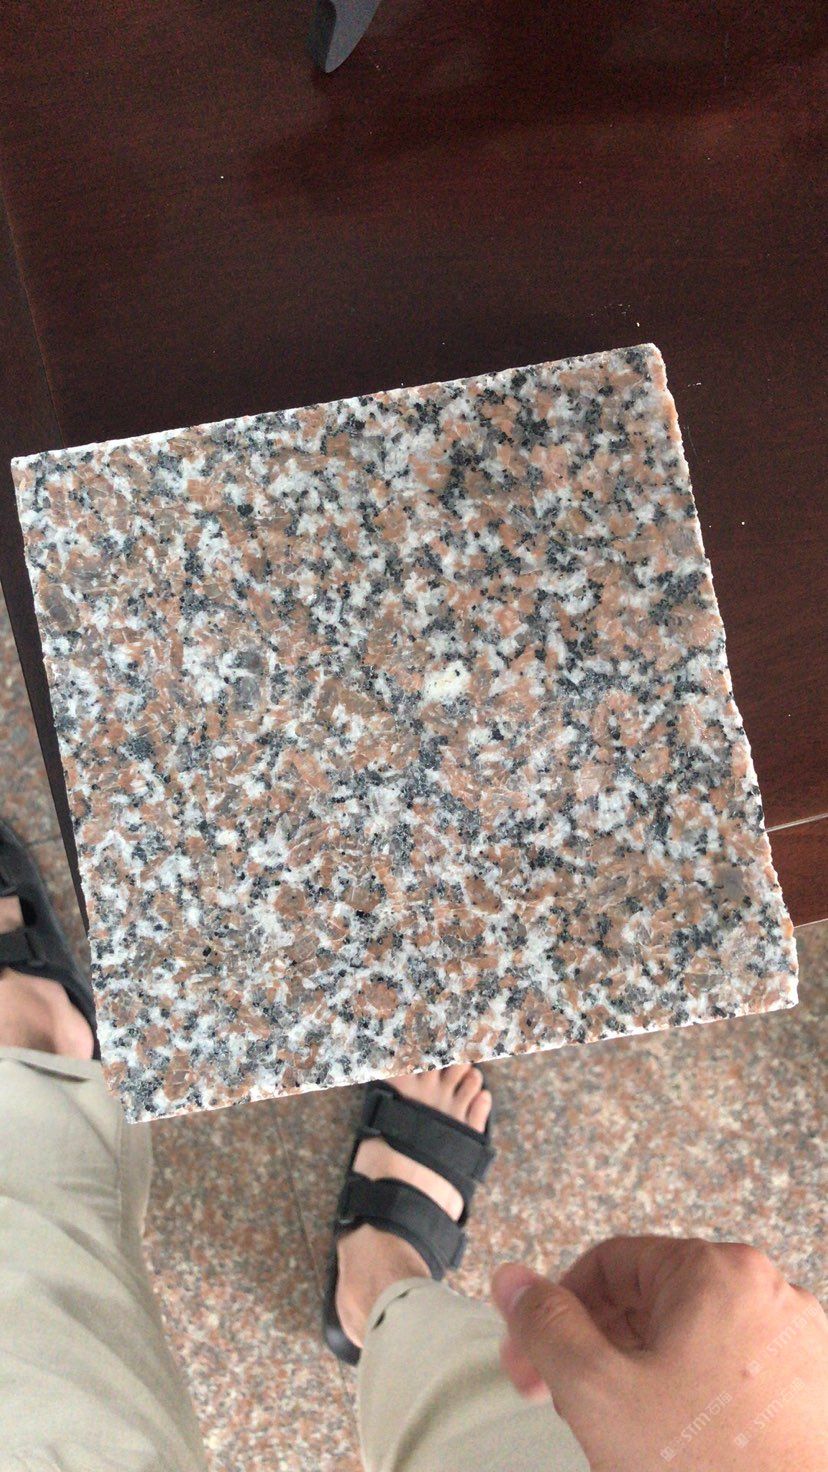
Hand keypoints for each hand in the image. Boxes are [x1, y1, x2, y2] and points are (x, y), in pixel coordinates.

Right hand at [491, 1235, 827, 1471]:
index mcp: (719, 1272)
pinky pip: (724, 1370)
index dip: (556, 1310)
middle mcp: (764, 1293)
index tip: (531, 1353)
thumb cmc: (712, 1471)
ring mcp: (790, 1342)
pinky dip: (685, 1395)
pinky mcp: (802, 1389)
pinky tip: (665, 1440)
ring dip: (636, 1374)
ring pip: (685, 1339)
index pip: (609, 1263)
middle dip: (595, 1348)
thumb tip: (513, 1281)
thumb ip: (545, 1326)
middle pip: (647, 1301)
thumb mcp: (598, 1391)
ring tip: (616, 1430)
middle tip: (563, 1397)